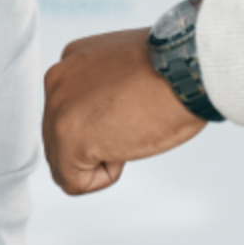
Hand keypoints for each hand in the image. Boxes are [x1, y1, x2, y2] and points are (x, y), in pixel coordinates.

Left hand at [42, 29, 206, 195]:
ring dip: (100, 159)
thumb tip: (104, 119)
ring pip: (64, 161)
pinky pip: (73, 181)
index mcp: (71, 63)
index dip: (104, 124)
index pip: (69, 112)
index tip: (131, 111)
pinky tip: (124, 150)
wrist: (187, 70)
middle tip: (133, 124)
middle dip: (96, 143)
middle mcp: (57, 83)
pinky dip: (103, 178)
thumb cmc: (174, 70)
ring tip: (131, 132)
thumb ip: (103, 90)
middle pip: (60, 138)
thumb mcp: (126, 70)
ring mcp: (58, 111)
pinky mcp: (68, 139)